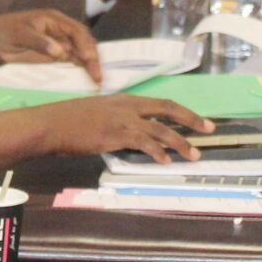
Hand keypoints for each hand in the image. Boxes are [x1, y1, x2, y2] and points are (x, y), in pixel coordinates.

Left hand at [0, 8, 101, 82]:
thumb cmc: (5, 32)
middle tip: (97, 76)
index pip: (77, 31)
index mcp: (55, 20)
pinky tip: (85, 82)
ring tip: (96, 82)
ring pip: (80, 55)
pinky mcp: (55, 57)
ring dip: (89, 67)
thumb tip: (60, 52)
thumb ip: (39, 42)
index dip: (85, 44)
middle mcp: (61, 31)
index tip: (89, 58)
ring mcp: (59, 44)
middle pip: (83, 43)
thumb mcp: (20, 35)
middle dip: (92, 58)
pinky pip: (71, 64)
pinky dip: (79, 72)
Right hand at [34, 94, 209, 163]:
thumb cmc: (68, 122)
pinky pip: (143, 143)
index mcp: (124, 100)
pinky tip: (165, 161)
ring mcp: (122, 119)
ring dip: (180, 143)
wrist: (52, 124)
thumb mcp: (97, 115)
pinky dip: (157, 152)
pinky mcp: (115, 134)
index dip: (182, 112)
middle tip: (209, 130)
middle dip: (191, 120)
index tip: (198, 120)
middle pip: (168, 110)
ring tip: (194, 155)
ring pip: (160, 129)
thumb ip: (116, 123)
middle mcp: (128, 106)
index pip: (161, 103)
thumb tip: (129, 137)